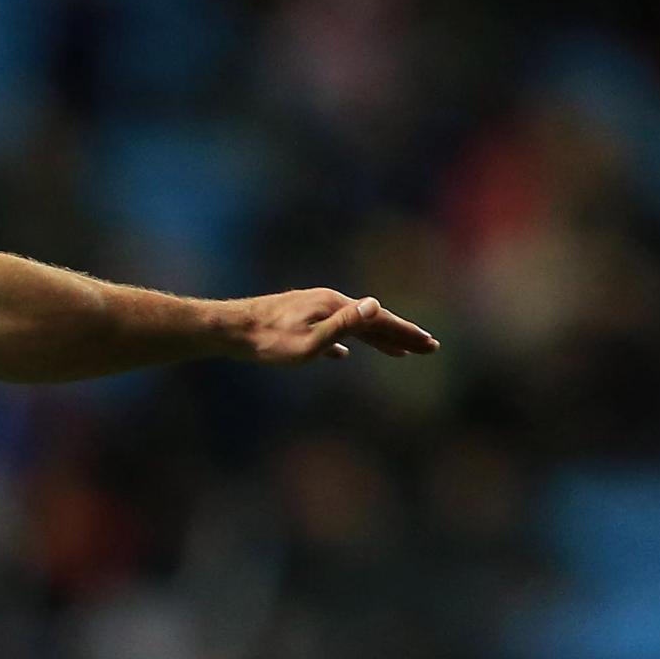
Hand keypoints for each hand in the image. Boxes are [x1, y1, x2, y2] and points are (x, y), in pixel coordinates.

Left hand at [230, 289, 438, 363]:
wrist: (228, 330)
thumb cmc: (267, 342)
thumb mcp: (308, 341)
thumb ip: (343, 327)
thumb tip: (377, 305)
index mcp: (336, 307)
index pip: (381, 321)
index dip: (407, 334)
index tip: (431, 345)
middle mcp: (328, 303)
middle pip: (372, 322)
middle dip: (401, 336)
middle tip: (428, 347)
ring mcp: (313, 310)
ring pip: (353, 327)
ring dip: (377, 340)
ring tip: (396, 352)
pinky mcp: (296, 321)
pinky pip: (329, 333)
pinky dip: (344, 343)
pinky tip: (342, 355)